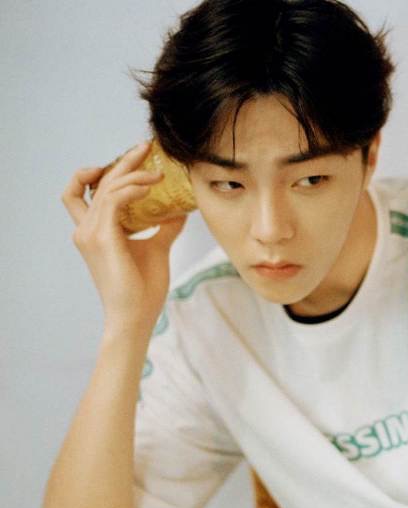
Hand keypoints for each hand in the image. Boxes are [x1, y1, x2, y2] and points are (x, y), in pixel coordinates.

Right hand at [61, 140, 187, 332]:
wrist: (136, 317)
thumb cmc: (143, 288)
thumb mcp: (156, 248)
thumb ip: (163, 227)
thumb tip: (179, 210)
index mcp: (94, 231)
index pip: (85, 191)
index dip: (102, 171)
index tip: (132, 160)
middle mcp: (86, 229)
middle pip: (96, 182)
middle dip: (122, 161)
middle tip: (146, 147)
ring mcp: (90, 233)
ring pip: (106, 187)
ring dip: (132, 174)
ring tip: (158, 172)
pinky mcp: (102, 239)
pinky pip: (114, 201)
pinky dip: (132, 189)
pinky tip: (151, 186)